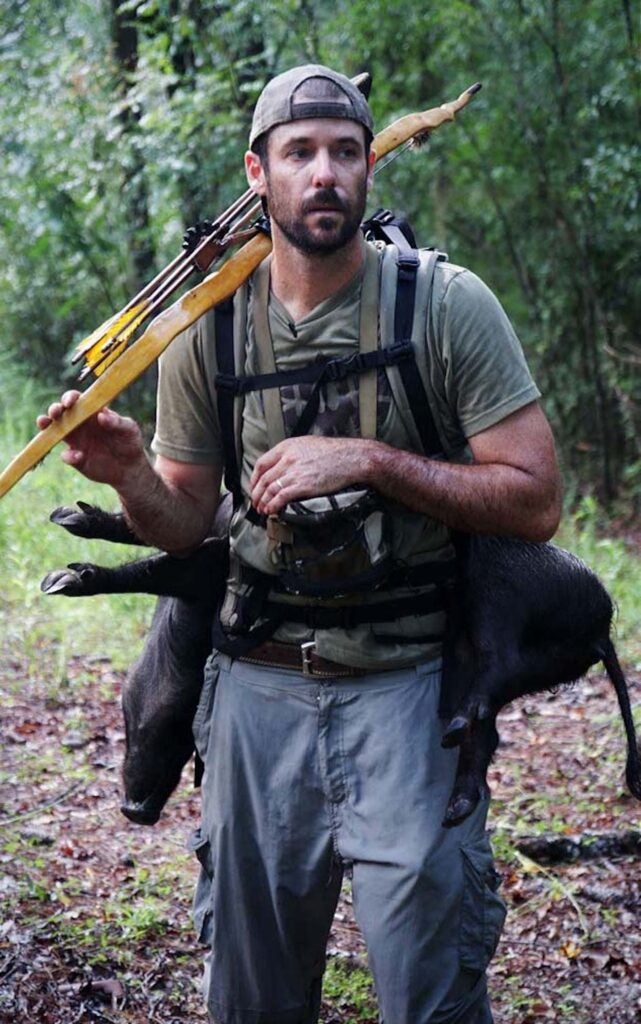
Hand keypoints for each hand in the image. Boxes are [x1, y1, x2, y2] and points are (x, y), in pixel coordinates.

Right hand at [36, 390, 145, 487]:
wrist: (129, 467)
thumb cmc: (129, 442)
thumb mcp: (129, 429)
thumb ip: (117, 422)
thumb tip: (102, 415)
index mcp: (92, 412)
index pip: (76, 400)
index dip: (70, 398)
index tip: (70, 402)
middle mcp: (79, 424)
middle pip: (60, 413)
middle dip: (54, 410)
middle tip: (55, 413)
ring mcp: (75, 441)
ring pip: (54, 432)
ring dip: (47, 427)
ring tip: (45, 426)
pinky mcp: (76, 458)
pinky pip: (66, 456)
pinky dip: (69, 456)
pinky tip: (79, 456)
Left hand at [249, 435, 373, 515]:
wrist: (351, 458)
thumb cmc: (333, 452)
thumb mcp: (307, 444)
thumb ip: (291, 453)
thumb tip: (281, 466)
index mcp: (287, 447)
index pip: (261, 463)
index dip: (254, 478)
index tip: (254, 486)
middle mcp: (287, 459)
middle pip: (263, 479)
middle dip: (256, 493)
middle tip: (255, 502)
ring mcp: (294, 472)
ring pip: (269, 489)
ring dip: (263, 502)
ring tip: (262, 509)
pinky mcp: (302, 485)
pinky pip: (280, 497)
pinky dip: (273, 505)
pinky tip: (271, 510)